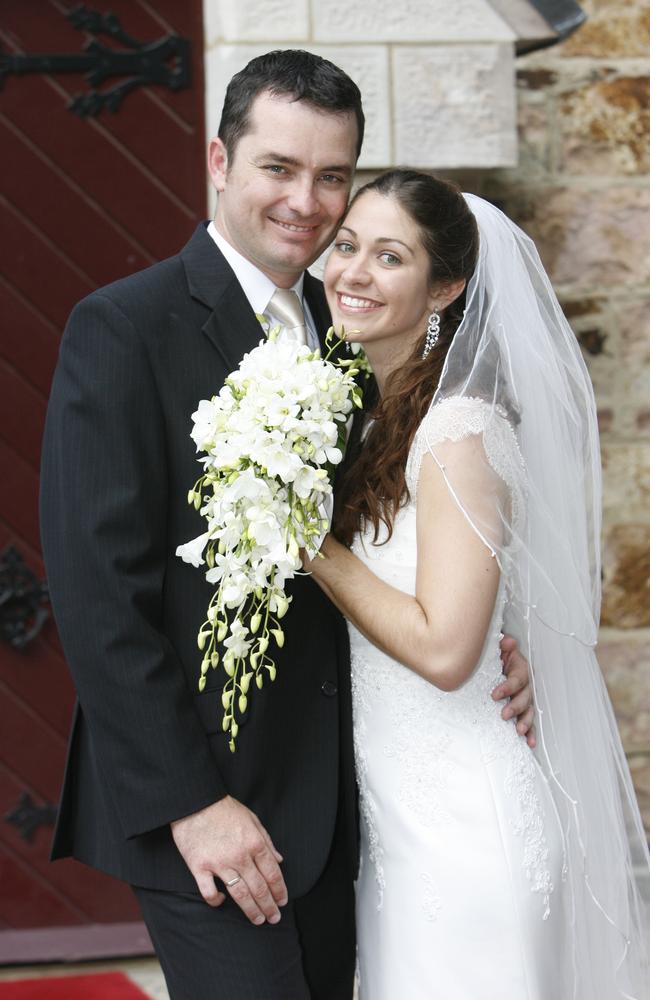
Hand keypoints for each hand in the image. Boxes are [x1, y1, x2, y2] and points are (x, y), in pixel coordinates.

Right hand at [171, 796, 287, 923]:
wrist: (195, 801)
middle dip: (269, 906)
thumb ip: (267, 840)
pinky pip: (209, 892)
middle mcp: (240, 856)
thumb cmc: (224, 809)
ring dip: (251, 910)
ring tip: (258, 920)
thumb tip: (279, 859)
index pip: (273, 873)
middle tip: (274, 918)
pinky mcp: (199, 867)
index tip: (282, 901)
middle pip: (259, 888)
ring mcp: (219, 863)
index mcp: (255, 843)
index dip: (279, 891)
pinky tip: (221, 901)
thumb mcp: (252, 819)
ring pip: (240, 895)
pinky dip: (216, 901)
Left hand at [493, 634, 535, 748]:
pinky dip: (531, 732)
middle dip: (516, 707)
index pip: (517, 679)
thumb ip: (503, 646)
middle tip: (504, 714)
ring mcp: (526, 698)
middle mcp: (527, 685)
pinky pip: (530, 721)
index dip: (507, 687)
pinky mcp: (524, 709)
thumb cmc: (499, 657)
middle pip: (525, 697)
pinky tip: (530, 742)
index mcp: (521, 669)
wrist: (499, 663)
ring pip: (529, 710)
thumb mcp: (500, 649)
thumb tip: (507, 642)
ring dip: (525, 721)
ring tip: (518, 731)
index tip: (494, 695)